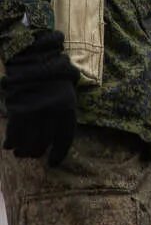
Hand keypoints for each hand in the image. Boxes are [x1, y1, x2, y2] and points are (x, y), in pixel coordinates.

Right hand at [1, 31, 77, 165]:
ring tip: (20, 151)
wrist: (35, 62)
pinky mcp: (17, 110)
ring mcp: (34, 112)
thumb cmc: (53, 80)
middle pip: (44, 142)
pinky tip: (9, 145)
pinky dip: (11, 142)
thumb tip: (54, 141)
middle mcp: (52, 113)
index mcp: (68, 109)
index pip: (65, 138)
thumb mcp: (66, 96)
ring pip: (27, 141)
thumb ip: (62, 117)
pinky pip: (13, 133)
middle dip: (37, 152)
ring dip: (23, 150)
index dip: (59, 153)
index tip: (53, 163)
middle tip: (32, 154)